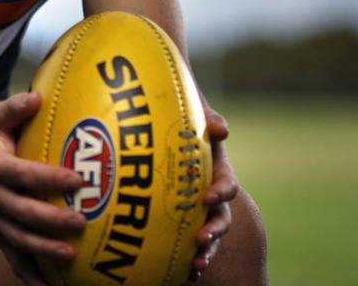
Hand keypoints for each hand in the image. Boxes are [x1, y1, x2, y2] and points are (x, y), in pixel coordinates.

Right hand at [0, 92, 86, 285]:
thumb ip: (14, 108)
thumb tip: (36, 96)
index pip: (23, 174)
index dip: (49, 178)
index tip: (78, 180)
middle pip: (21, 212)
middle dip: (51, 220)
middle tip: (81, 221)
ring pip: (19, 239)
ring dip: (43, 249)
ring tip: (70, 254)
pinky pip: (15, 261)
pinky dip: (31, 277)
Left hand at [187, 108, 237, 281]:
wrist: (158, 131)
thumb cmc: (180, 120)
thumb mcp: (194, 115)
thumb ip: (207, 117)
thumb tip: (221, 128)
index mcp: (215, 171)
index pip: (225, 185)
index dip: (220, 192)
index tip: (208, 197)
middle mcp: (209, 194)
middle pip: (220, 218)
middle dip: (214, 231)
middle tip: (202, 239)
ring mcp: (196, 210)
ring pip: (207, 236)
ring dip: (205, 251)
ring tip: (196, 266)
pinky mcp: (180, 222)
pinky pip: (186, 245)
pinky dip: (186, 261)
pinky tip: (182, 275)